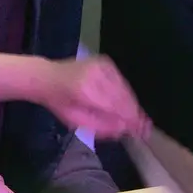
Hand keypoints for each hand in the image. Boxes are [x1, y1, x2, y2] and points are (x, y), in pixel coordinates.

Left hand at [34, 55, 150, 139]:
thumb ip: (100, 126)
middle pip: (123, 97)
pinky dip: (126, 93)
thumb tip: (124, 129)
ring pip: (125, 88)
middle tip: (145, 128)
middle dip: (135, 113)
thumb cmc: (59, 102)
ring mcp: (102, 65)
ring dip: (133, 104)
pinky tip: (128, 105)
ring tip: (140, 119)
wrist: (47, 76)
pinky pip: (122, 81)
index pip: (115, 107)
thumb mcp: (75, 120)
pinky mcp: (105, 61)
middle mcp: (96, 74)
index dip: (131, 120)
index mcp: (85, 91)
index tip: (142, 131)